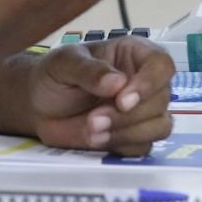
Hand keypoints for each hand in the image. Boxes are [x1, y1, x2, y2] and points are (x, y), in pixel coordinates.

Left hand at [27, 38, 174, 156]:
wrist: (39, 105)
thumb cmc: (55, 74)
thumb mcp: (65, 63)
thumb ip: (89, 70)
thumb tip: (118, 82)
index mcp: (133, 54)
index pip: (161, 64)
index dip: (149, 83)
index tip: (122, 100)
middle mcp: (143, 82)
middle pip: (162, 99)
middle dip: (129, 115)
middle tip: (94, 119)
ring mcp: (141, 111)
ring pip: (159, 126)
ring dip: (128, 133)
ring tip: (93, 131)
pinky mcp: (132, 137)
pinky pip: (143, 147)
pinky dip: (121, 146)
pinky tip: (97, 140)